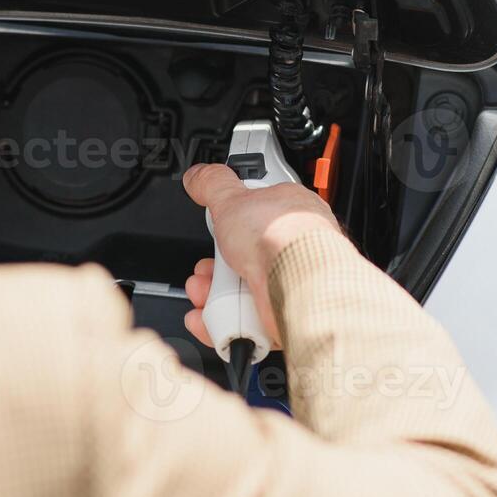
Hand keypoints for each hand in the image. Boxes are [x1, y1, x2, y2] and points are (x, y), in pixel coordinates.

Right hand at [181, 163, 343, 348]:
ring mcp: (287, 282)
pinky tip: (207, 316)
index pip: (256, 215)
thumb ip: (213, 184)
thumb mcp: (233, 197)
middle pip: (242, 258)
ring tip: (202, 292)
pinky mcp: (281, 313)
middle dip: (214, 267)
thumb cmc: (282, 237)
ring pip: (241, 291)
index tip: (213, 230)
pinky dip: (222, 321)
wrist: (299, 282)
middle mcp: (292, 250)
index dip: (228, 224)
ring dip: (212, 294)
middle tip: (205, 268)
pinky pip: (244, 320)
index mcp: (290, 213)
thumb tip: (198, 175)